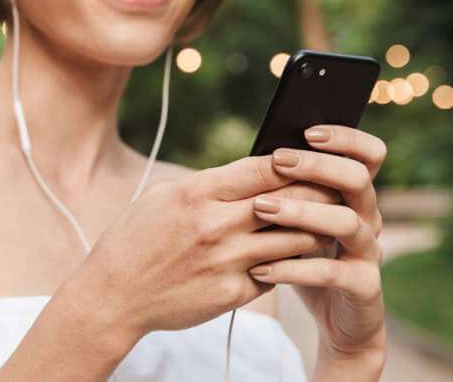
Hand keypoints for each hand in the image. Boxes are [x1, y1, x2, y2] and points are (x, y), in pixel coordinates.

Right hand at [70, 155, 334, 341]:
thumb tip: (249, 174)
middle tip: (338, 188)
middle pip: (291, 201)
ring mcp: (227, 261)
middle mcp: (216, 225)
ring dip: (317, 230)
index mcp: (198, 193)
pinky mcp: (233, 292)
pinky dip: (292, 262)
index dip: (297, 160)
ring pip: (295, 239)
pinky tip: (300, 256)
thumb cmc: (135, 238)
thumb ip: (208, 184)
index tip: (315, 158)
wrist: (114, 294)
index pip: (265, 168)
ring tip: (329, 223)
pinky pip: (277, 272)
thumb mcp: (164, 196)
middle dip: (320, 192)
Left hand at [247, 125, 387, 361]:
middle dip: (318, 166)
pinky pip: (332, 273)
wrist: (337, 322)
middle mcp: (368, 218)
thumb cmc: (305, 259)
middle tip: (279, 161)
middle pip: (358, 179)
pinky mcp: (364, 287)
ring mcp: (369, 253)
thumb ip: (285, 192)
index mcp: (355, 196)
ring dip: (302, 211)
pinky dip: (294, 268)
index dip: (346, 138)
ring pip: (347, 222)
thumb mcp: (294, 220)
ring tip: (260, 207)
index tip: (308, 131)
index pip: (370, 154)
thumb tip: (255, 156)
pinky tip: (260, 266)